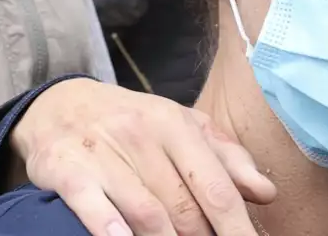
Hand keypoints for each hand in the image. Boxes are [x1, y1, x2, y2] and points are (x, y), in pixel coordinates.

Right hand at [11, 79, 275, 235]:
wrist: (60, 104)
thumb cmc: (136, 121)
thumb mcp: (185, 127)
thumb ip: (227, 158)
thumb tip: (266, 193)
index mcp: (177, 124)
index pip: (216, 185)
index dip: (236, 225)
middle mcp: (142, 135)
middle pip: (184, 206)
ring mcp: (102, 153)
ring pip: (147, 214)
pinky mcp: (66, 171)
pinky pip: (95, 209)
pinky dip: (113, 230)